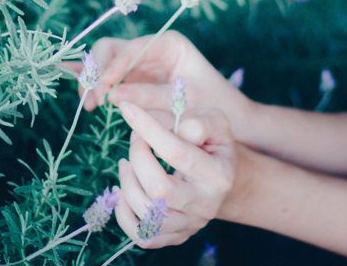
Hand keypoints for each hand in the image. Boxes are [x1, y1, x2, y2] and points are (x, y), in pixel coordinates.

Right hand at [75, 31, 255, 134]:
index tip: (103, 84)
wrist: (233, 120)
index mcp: (170, 44)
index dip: (114, 65)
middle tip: (92, 99)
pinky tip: (88, 101)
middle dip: (98, 72)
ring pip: (106, 64)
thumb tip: (113, 95)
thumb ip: (149, 97)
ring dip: (94, 82)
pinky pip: (110, 80)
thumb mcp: (184, 102)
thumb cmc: (215, 106)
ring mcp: (142, 64)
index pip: (132, 48)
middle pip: (112, 50)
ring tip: (90, 105)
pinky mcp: (136, 81)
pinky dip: (99, 89)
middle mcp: (153, 49)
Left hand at [114, 101, 235, 246]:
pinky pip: (143, 237)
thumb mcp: (215, 123)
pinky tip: (122, 191)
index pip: (177, 152)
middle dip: (138, 158)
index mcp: (219, 174)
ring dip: (127, 183)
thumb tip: (174, 129)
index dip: (148, 129)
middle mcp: (206, 205)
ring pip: (147, 213)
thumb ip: (198, 122)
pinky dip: (124, 215)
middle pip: (158, 189)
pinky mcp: (175, 236)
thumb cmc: (213, 143)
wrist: (223, 177)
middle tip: (135, 140)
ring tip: (126, 163)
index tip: (128, 110)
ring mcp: (190, 225)